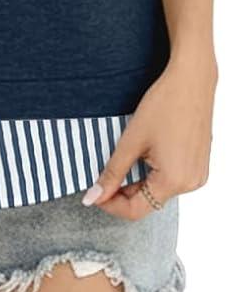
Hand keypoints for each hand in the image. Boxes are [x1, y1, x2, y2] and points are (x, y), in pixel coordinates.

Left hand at [81, 52, 217, 219]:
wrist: (191, 80)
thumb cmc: (164, 104)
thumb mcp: (131, 141)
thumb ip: (112, 173)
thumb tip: (93, 197)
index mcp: (174, 181)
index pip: (136, 211)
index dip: (110, 204)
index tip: (95, 192)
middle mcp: (190, 183)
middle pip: (148, 202)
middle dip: (124, 191)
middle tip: (106, 173)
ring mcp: (197, 174)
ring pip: (159, 191)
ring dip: (139, 181)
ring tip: (128, 156)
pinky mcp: (199, 164)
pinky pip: (172, 179)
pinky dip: (154, 173)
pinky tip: (146, 153)